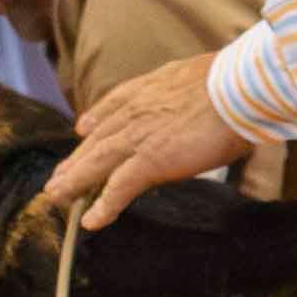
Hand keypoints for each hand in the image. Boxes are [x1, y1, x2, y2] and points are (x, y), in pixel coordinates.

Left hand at [46, 49, 245, 229]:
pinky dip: (103, 207)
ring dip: (74, 182)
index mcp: (149, 90)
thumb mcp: (204, 76)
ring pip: (96, 164)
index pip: (113, 107)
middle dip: (75, 160)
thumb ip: (192, 88)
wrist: (241, 87)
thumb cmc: (236, 82)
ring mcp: (139, 137)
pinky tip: (91, 221)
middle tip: (57, 178)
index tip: (82, 130)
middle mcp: (135, 112)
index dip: (95, 121)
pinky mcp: (149, 161)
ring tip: (56, 198)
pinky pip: (118, 189)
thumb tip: (207, 93)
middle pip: (97, 140)